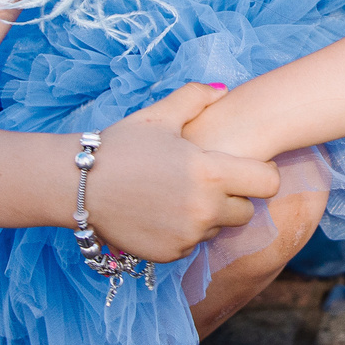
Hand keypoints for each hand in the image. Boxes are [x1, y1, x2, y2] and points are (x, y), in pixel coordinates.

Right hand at [80, 83, 279, 261]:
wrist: (77, 186)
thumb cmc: (120, 146)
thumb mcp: (158, 117)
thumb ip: (195, 99)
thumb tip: (223, 89)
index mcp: (210, 174)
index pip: (268, 183)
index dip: (261, 174)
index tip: (245, 169)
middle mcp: (205, 210)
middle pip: (246, 211)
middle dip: (233, 198)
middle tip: (205, 183)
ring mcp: (187, 236)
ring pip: (217, 229)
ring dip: (207, 216)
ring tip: (175, 195)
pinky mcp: (170, 255)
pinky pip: (192, 245)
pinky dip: (182, 232)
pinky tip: (159, 213)